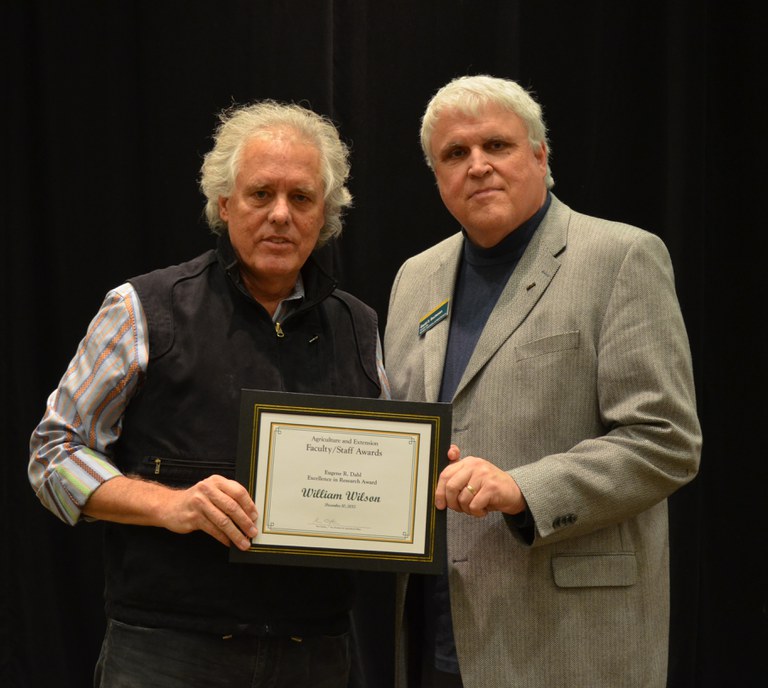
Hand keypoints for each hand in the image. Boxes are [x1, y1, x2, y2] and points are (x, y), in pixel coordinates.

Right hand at [84, 474, 258, 550]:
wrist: (169, 506)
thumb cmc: (196, 500)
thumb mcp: (212, 492)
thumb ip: (228, 498)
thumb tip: (250, 514)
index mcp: (217, 481)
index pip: (238, 492)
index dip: (249, 506)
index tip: (256, 518)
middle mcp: (208, 489)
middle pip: (232, 507)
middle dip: (245, 522)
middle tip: (253, 532)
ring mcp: (199, 503)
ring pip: (223, 521)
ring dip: (236, 534)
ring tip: (244, 543)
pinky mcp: (193, 517)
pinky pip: (212, 529)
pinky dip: (223, 538)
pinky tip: (229, 543)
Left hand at [435, 446, 525, 516]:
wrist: (515, 492)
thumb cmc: (490, 487)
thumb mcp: (473, 477)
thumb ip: (458, 474)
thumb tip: (445, 467)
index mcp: (468, 462)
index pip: (445, 474)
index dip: (439, 491)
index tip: (439, 503)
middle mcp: (475, 465)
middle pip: (451, 487)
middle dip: (452, 503)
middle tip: (458, 509)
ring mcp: (483, 475)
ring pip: (463, 499)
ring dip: (467, 510)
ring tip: (475, 508)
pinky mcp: (491, 487)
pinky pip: (474, 505)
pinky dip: (477, 513)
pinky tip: (483, 509)